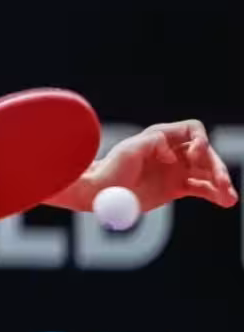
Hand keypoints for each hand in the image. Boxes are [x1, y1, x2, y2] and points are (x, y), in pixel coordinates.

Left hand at [90, 120, 237, 210]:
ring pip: (207, 172)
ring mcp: (176, 169)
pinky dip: (215, 194)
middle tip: (222, 183)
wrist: (101, 193)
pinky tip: (225, 201)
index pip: (193, 130)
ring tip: (230, 198)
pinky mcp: (176, 187)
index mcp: (162, 136)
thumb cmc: (111, 169)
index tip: (194, 157)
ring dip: (221, 183)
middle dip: (216, 167)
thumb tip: (171, 152)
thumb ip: (152, 142)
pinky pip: (202, 188)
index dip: (200, 141)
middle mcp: (173, 151)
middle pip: (206, 154)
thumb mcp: (129, 150)